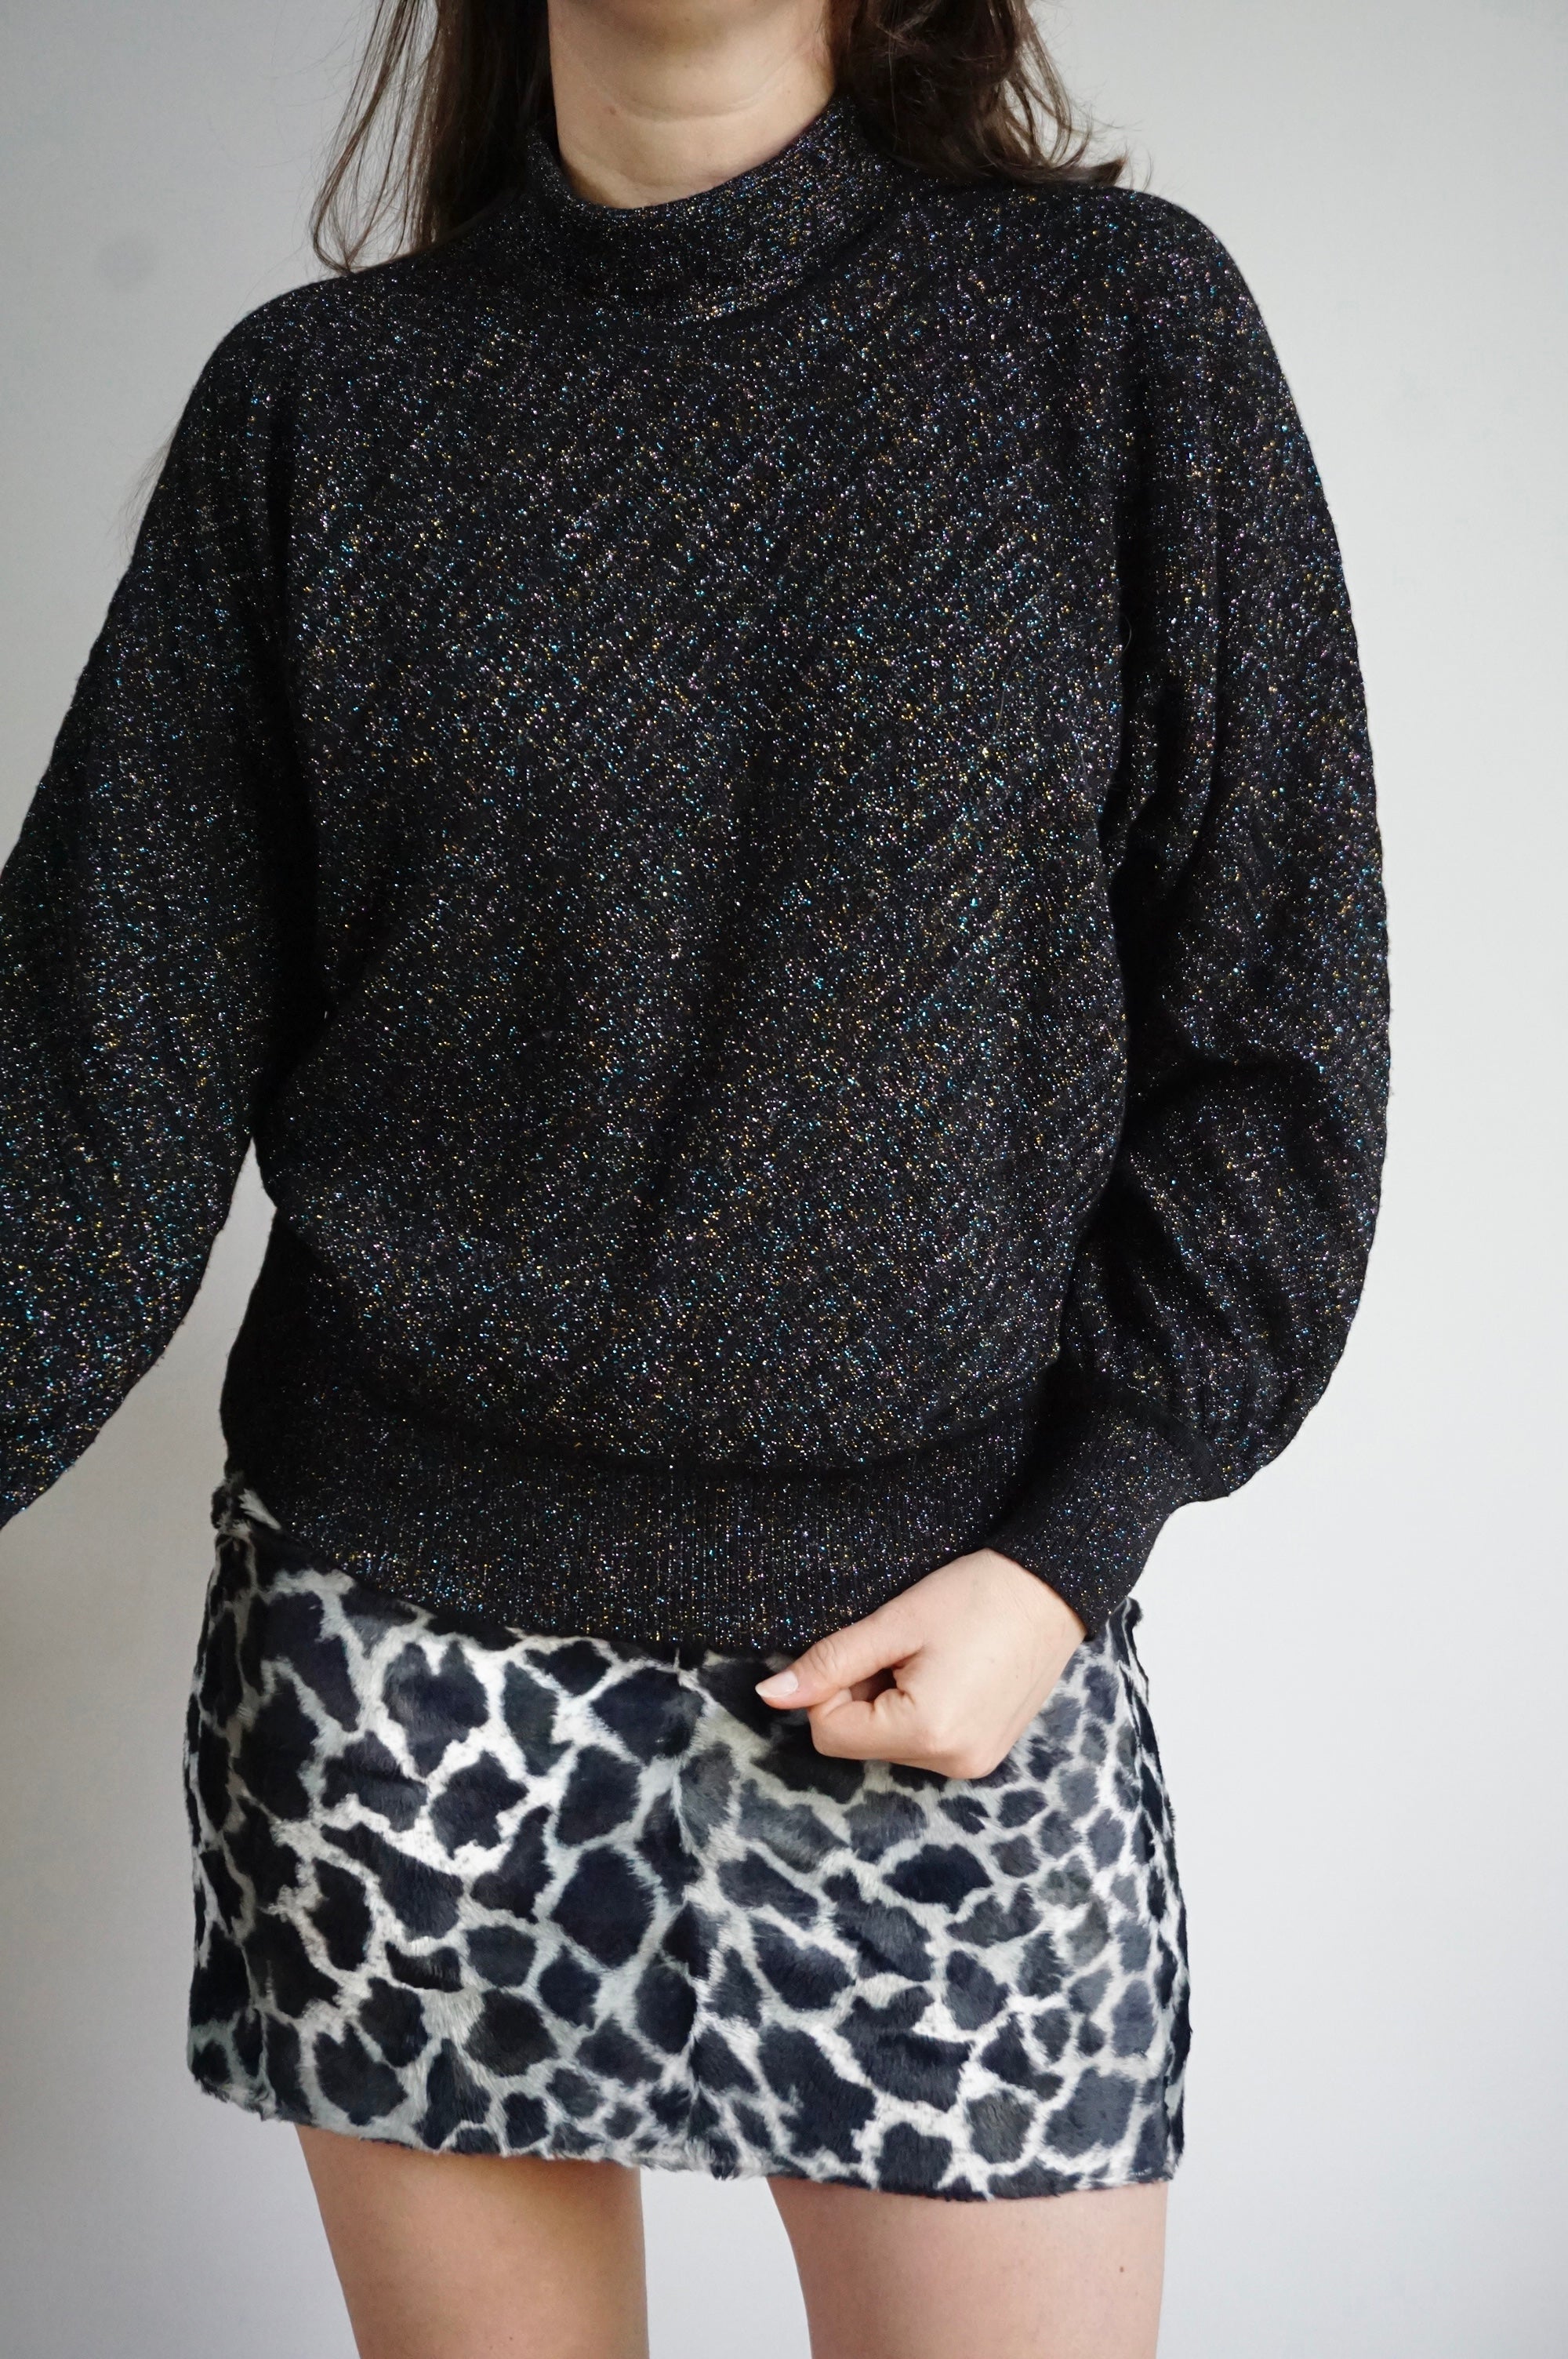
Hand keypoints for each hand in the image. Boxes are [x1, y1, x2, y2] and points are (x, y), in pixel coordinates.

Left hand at [754, 1549, 1087, 1779]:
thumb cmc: (977, 1593)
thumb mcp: (894, 1623)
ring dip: (893, 1700)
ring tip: (934, 1657)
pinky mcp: (987, 1754)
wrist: (1055, 1586)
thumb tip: (769, 1695)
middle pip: (860, 1741)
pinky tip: (950, 1671)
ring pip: (889, 1741)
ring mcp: (974, 1764)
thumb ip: (829, 1663)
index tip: (871, 1646)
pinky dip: (921, 1709)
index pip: (829, 1733)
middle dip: (866, 1693)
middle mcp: (953, 1764)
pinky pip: (925, 1742)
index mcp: (927, 1733)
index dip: (833, 1685)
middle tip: (906, 1647)